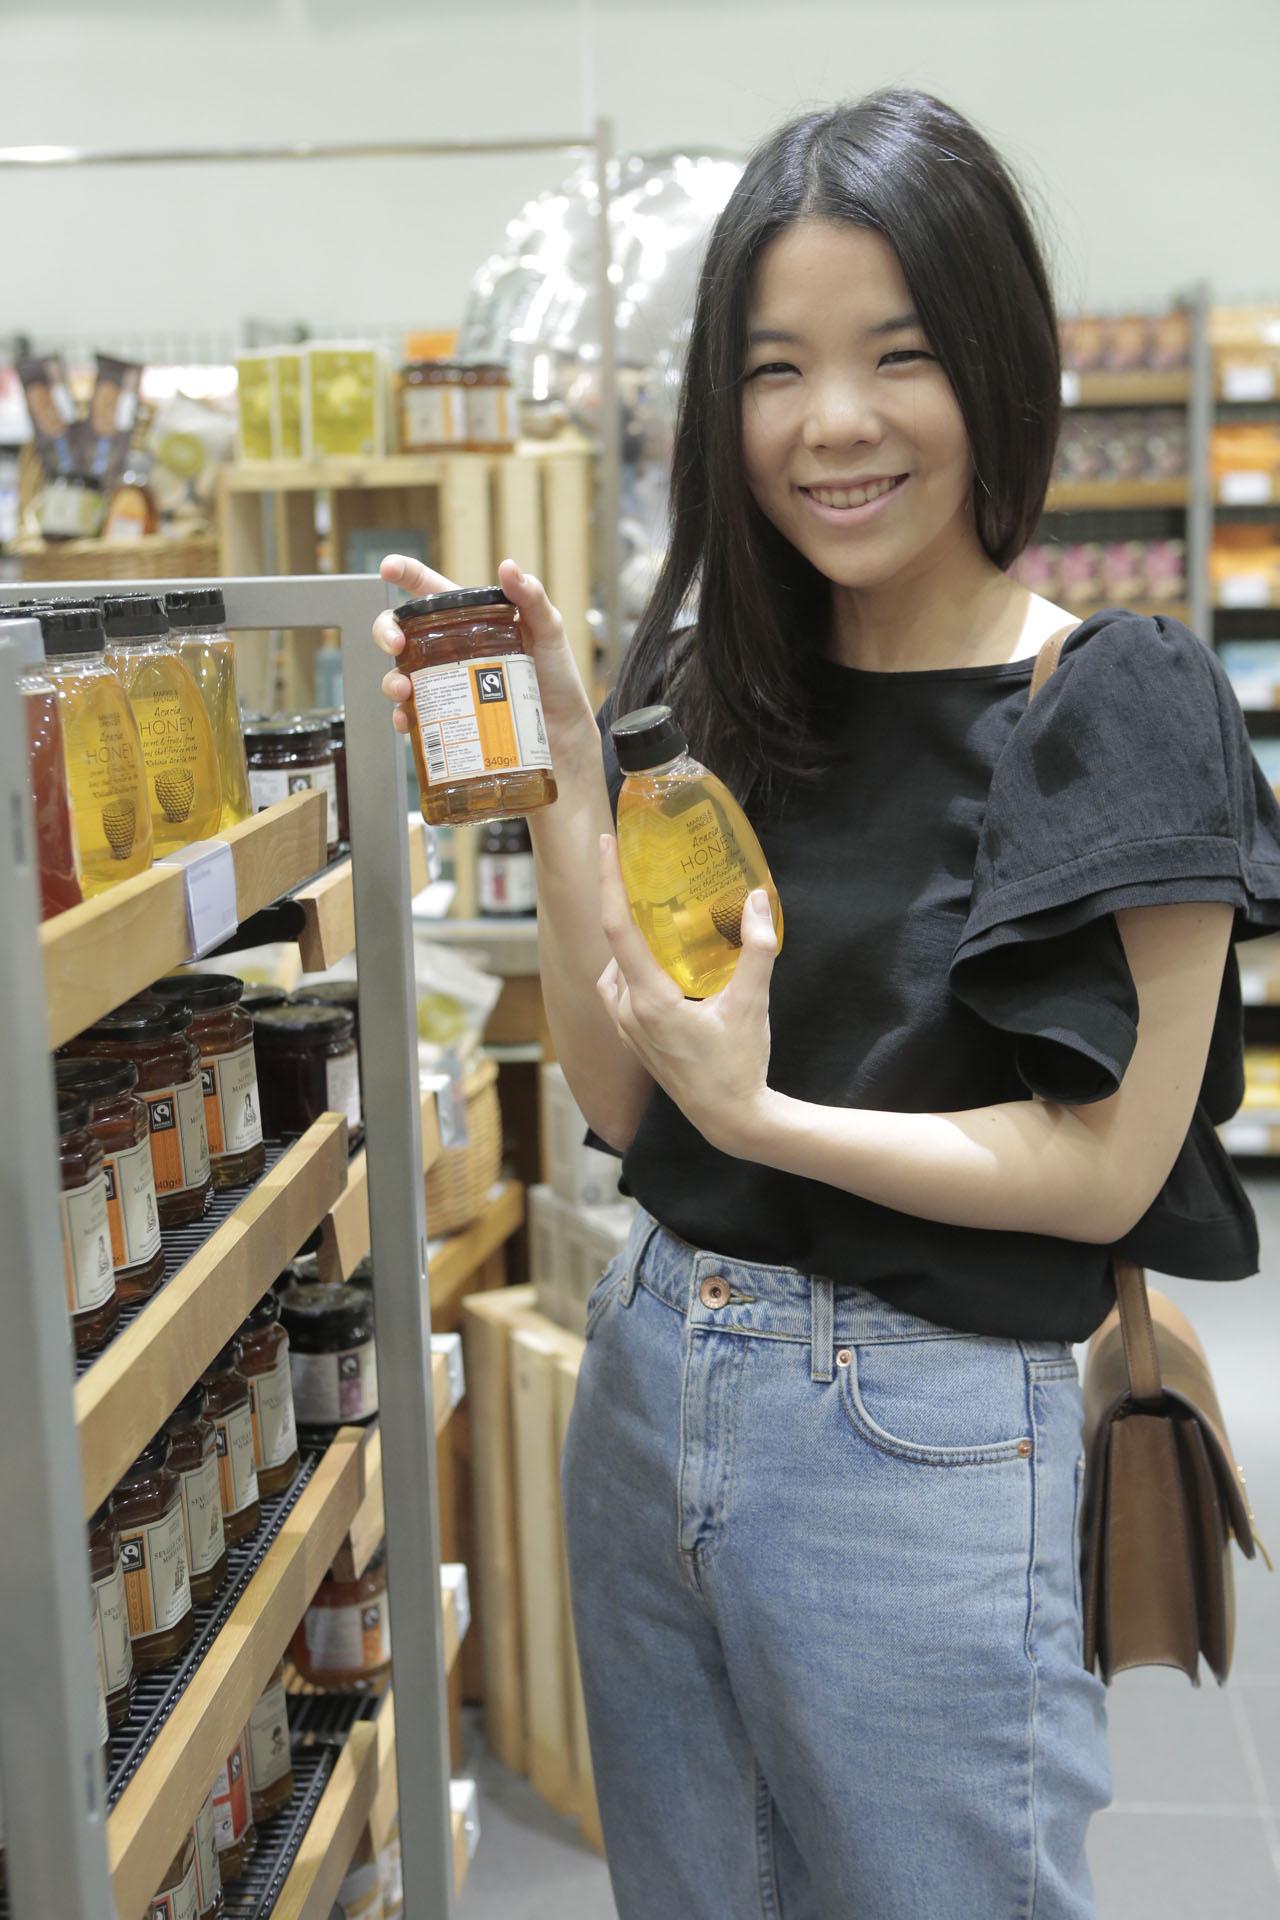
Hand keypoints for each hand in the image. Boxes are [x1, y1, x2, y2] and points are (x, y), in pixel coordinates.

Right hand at [372, 554, 596, 750]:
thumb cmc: (557, 680)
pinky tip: (408, 722)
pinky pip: (413, 717)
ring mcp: (446, 685)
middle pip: (401, 632)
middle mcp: (450, 651)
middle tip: (395, 643)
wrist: (564, 734)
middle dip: (385, 632)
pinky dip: (403, 719)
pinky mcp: (447, 719)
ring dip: (391, 681)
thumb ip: (532, 599)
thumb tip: (509, 566)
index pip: (430, 591)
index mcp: (470, 621)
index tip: (388, 569)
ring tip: (404, 691)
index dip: (405, 574)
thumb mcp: (550, 633)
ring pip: (400, 676)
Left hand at [595, 834, 778, 1156]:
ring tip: (653, 925)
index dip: (609, 883)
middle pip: (611, 948)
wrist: (731, 1121)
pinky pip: (618, 997)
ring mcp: (628, 1032)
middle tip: (639, 881)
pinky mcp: (636, 1044)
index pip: (618, 929)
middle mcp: (629, 1014)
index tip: (605, 846)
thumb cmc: (739, 1065)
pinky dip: (630, 974)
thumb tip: (757, 900)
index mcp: (649, 1000)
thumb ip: (756, 950)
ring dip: (624, 948)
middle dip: (619, 911)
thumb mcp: (752, 1004)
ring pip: (610, 976)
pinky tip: (659, 970)